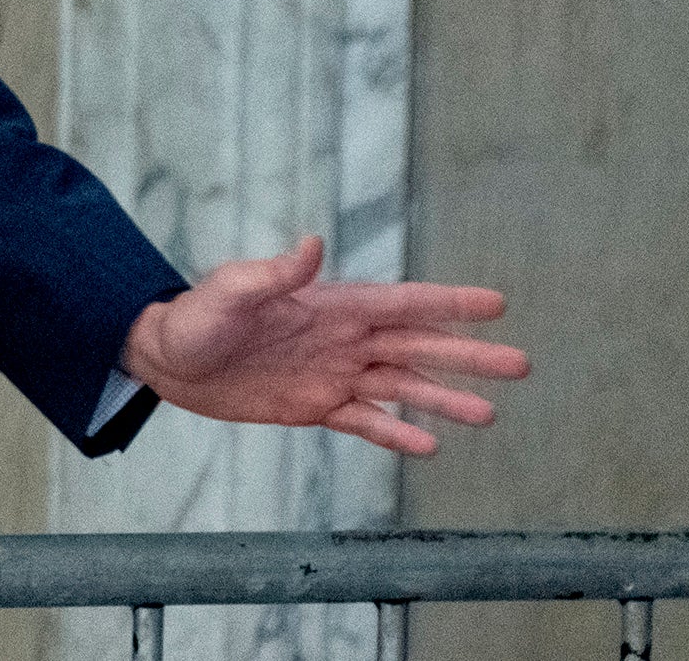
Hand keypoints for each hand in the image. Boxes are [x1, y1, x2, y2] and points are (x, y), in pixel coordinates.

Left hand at [122, 235, 527, 455]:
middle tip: (521, 365)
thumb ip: (273, 274)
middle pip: (418, 346)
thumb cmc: (195, 318)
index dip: (449, 304)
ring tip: (489, 415)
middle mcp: (342, 338)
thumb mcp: (230, 291)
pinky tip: (428, 445)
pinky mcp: (314, 406)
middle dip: (469, 356)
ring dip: (444, 399)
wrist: (167, 360)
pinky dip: (395, 432)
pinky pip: (365, 421)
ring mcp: (332, 373)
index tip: (496, 304)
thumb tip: (312, 245)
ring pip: (401, 386)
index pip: (402, 303)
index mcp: (331, 305)